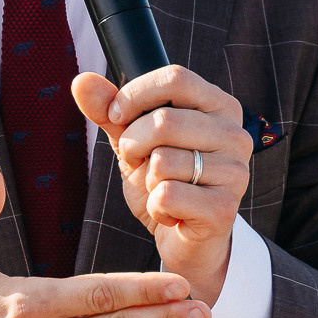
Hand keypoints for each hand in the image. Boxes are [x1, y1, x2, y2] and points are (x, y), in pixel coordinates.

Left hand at [72, 67, 252, 305]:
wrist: (184, 239)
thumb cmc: (164, 182)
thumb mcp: (134, 141)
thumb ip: (110, 111)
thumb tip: (81, 80)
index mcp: (219, 107)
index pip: (176, 78)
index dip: (135, 95)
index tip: (116, 116)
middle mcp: (235, 135)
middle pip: (164, 121)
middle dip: (133, 145)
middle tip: (138, 163)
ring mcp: (235, 172)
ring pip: (163, 161)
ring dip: (147, 181)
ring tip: (161, 189)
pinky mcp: (224, 208)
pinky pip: (167, 196)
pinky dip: (155, 207)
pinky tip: (169, 213)